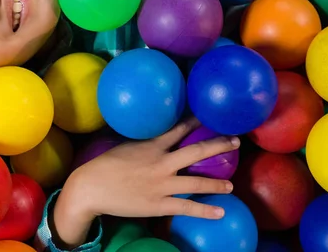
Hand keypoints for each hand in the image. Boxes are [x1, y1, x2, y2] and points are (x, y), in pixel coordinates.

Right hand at [50, 118, 239, 248]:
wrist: (91, 187)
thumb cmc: (105, 165)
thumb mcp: (126, 146)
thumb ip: (145, 143)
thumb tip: (158, 135)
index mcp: (152, 146)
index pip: (179, 129)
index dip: (197, 121)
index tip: (211, 116)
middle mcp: (161, 163)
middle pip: (196, 152)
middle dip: (218, 145)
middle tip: (236, 141)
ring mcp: (161, 185)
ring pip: (196, 183)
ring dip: (216, 184)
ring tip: (230, 185)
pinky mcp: (158, 205)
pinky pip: (186, 208)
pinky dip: (205, 210)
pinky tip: (221, 211)